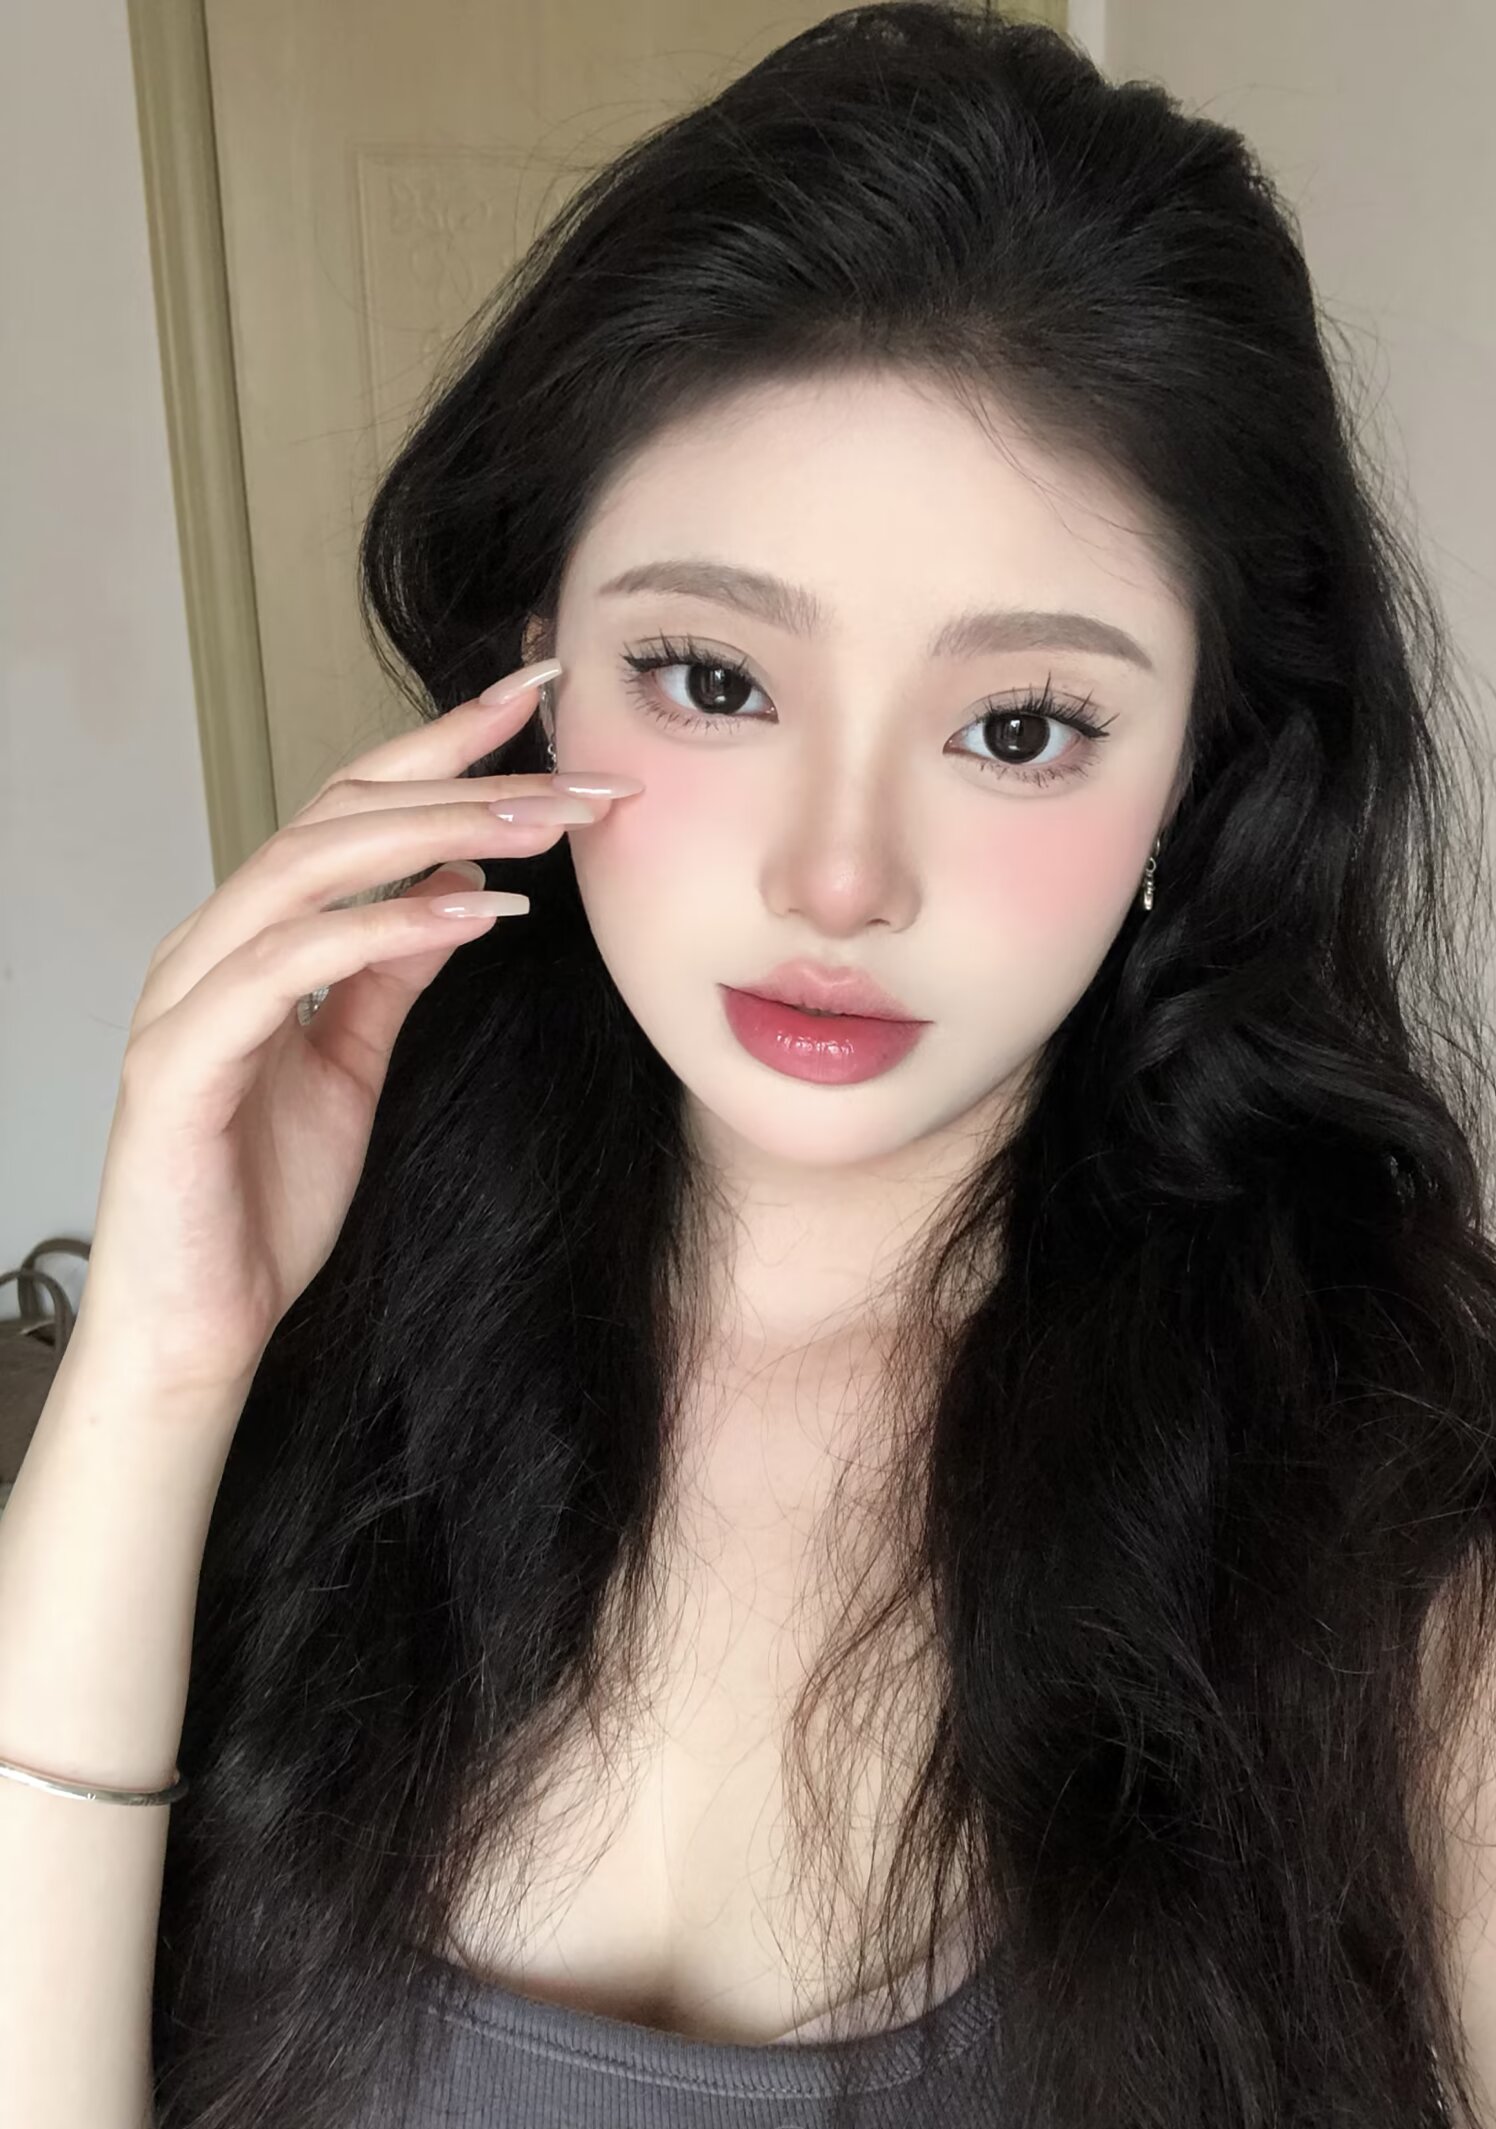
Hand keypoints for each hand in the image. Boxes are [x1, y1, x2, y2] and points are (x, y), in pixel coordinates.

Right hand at [70, 662, 641, 1412]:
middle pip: (337, 814)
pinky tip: (473, 915)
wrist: (198, 1323)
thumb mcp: (354, 1066)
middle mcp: (213, 944)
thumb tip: (459, 885)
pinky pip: (287, 969)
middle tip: (578, 772)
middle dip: (463, 778)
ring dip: (436, 834)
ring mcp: (187, 997)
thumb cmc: (263, 1199)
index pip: (354, 809)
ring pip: (309, 868)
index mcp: (255, 938)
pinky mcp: (180, 1063)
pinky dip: (384, 930)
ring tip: (543, 823)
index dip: (445, 747)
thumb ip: (391, 973)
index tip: (541, 702)